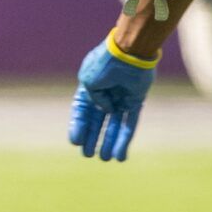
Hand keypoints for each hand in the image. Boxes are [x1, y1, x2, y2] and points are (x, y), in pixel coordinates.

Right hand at [68, 37, 157, 161]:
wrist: (129, 52)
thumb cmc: (105, 64)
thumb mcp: (89, 80)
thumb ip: (94, 98)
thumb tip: (105, 110)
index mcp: (90, 86)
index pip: (82, 111)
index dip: (78, 127)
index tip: (75, 142)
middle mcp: (105, 94)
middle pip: (97, 121)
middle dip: (92, 137)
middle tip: (87, 154)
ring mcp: (121, 98)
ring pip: (113, 126)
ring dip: (108, 142)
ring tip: (104, 158)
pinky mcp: (135, 102)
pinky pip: (129, 124)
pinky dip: (124, 140)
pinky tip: (120, 155)